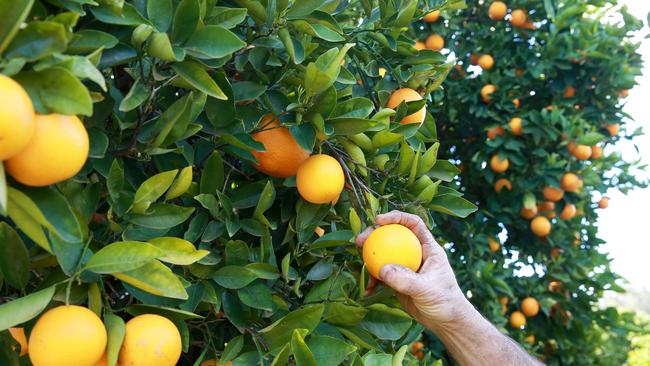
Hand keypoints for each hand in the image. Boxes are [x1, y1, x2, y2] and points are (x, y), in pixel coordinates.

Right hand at [355, 210, 471, 330]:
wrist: (446, 322)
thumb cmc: (445, 301)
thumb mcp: (426, 289)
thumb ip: (405, 279)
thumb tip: (382, 269)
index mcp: (428, 248)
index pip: (413, 224)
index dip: (396, 217)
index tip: (379, 220)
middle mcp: (416, 253)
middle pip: (393, 235)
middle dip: (375, 234)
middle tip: (360, 240)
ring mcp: (406, 266)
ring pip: (384, 254)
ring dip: (370, 256)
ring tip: (359, 261)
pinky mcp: (398, 280)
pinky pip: (382, 275)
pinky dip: (373, 280)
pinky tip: (367, 289)